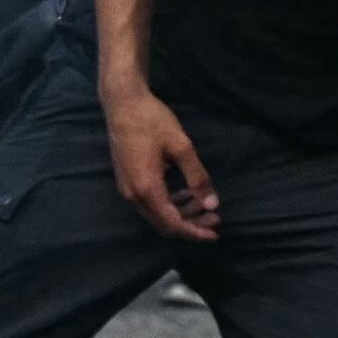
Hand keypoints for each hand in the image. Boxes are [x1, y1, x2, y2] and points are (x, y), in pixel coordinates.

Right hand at [103, 81, 220, 241]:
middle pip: (164, 224)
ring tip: (203, 204)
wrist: (122, 103)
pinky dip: (169, 204)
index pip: (173, 224)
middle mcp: (133, 195)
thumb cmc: (152, 122)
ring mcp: (127, 189)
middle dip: (191, 225)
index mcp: (147, 189)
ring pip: (156, 215)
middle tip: (215, 218)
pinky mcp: (127, 181)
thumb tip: (212, 204)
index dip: (195, 233)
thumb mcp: (182, 147)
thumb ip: (197, 177)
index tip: (215, 234)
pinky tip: (184, 193)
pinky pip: (150, 204)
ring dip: (181, 215)